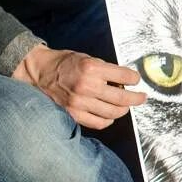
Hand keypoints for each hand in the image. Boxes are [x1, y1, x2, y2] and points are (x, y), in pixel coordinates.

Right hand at [12, 45, 145, 129]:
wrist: (40, 72)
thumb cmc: (66, 64)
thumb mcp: (89, 58)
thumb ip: (106, 70)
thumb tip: (126, 80)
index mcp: (92, 69)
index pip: (124, 77)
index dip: (135, 79)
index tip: (136, 80)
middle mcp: (86, 86)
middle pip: (122, 98)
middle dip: (137, 98)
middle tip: (141, 97)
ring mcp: (79, 102)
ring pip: (113, 112)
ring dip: (123, 110)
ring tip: (125, 106)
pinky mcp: (73, 114)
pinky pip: (98, 123)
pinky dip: (108, 120)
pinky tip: (110, 116)